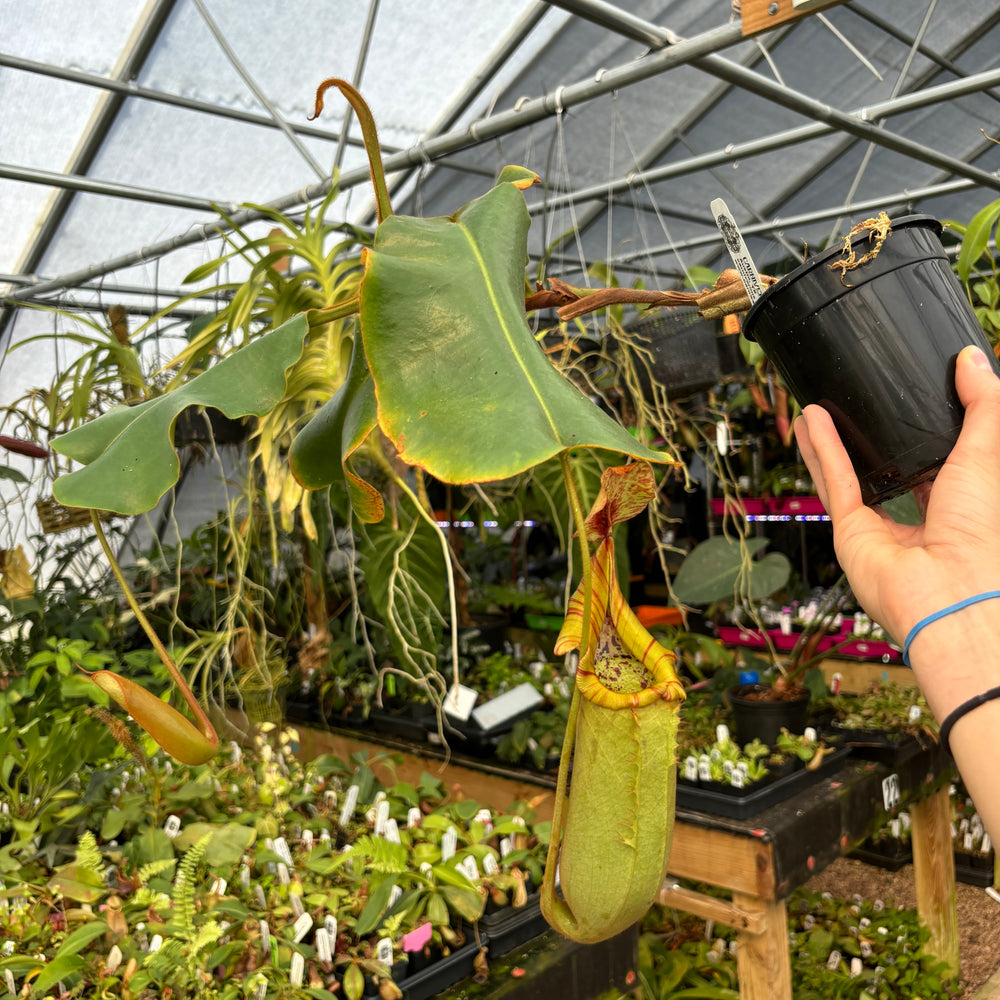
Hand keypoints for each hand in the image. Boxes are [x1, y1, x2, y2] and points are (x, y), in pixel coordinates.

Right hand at [793, 344, 999, 645]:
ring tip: (818, 405)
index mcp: (961, 505)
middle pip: (888, 468)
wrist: (949, 590)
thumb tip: (972, 359)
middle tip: (856, 402)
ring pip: (852, 475)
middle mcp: (920, 519)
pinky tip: (812, 421)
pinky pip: (834, 484)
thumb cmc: (980, 534)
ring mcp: (882, 527)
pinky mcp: (850, 533)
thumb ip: (984, 405)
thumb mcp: (987, 454)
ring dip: (834, 440)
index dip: (923, 432)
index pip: (939, 462)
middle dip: (870, 438)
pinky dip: (821, 450)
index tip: (912, 399)